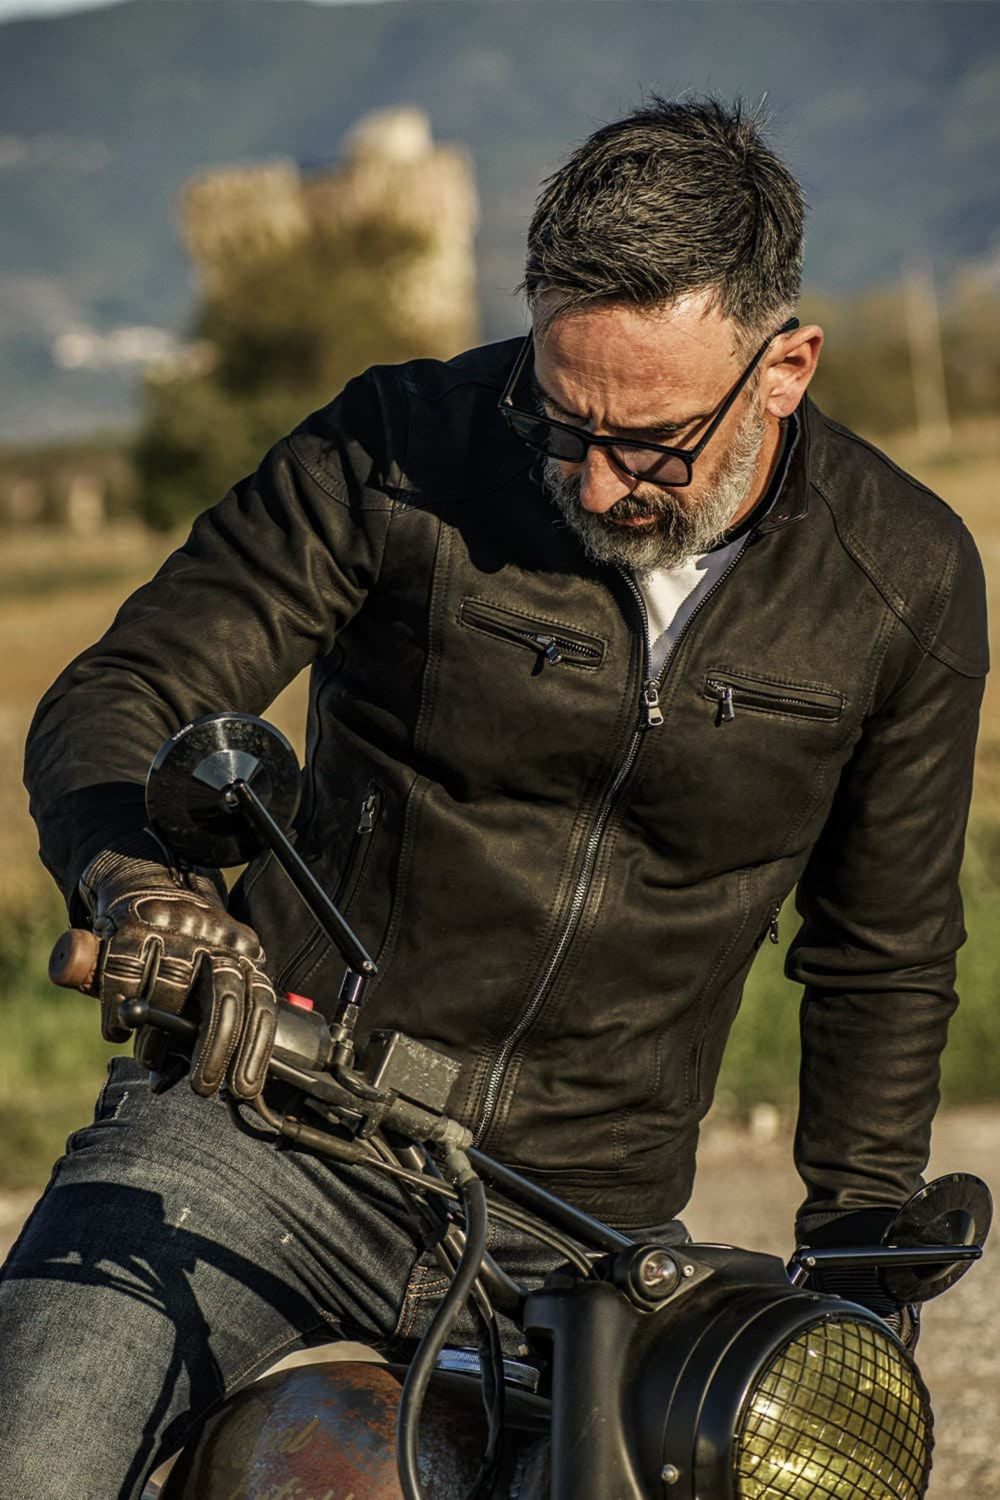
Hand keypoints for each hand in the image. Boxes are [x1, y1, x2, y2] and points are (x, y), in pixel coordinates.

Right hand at [80, 836, 276, 1098]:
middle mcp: (215, 937)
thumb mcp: (207, 974)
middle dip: (216, 1050)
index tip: (244, 1088)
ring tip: (150, 1057)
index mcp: (243, 951)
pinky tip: (118, 1031)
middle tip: (203, 1088)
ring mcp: (175, 928)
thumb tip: (198, 1078)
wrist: (145, 883)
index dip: (256, 1048)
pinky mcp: (133, 925)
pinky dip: (117, 1013)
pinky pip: (124, 977)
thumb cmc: (182, 950)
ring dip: (158, 1038)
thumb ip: (207, 1018)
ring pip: (170, 991)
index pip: (261, 1002)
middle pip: (224, 996)